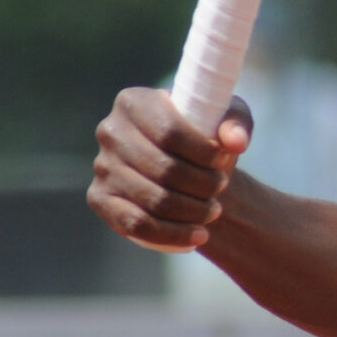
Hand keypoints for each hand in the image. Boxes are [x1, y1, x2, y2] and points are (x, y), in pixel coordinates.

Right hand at [88, 90, 252, 252]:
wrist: (186, 169)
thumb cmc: (205, 138)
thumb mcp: (226, 119)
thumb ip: (237, 122)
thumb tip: (236, 141)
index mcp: (133, 102)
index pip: (170, 132)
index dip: (203, 152)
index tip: (225, 161)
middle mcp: (110, 132)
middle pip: (163, 168)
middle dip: (202, 184)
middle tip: (221, 187)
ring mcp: (102, 167)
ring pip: (154, 199)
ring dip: (193, 211)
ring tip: (214, 210)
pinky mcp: (100, 199)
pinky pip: (136, 224)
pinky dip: (172, 234)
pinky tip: (199, 235)